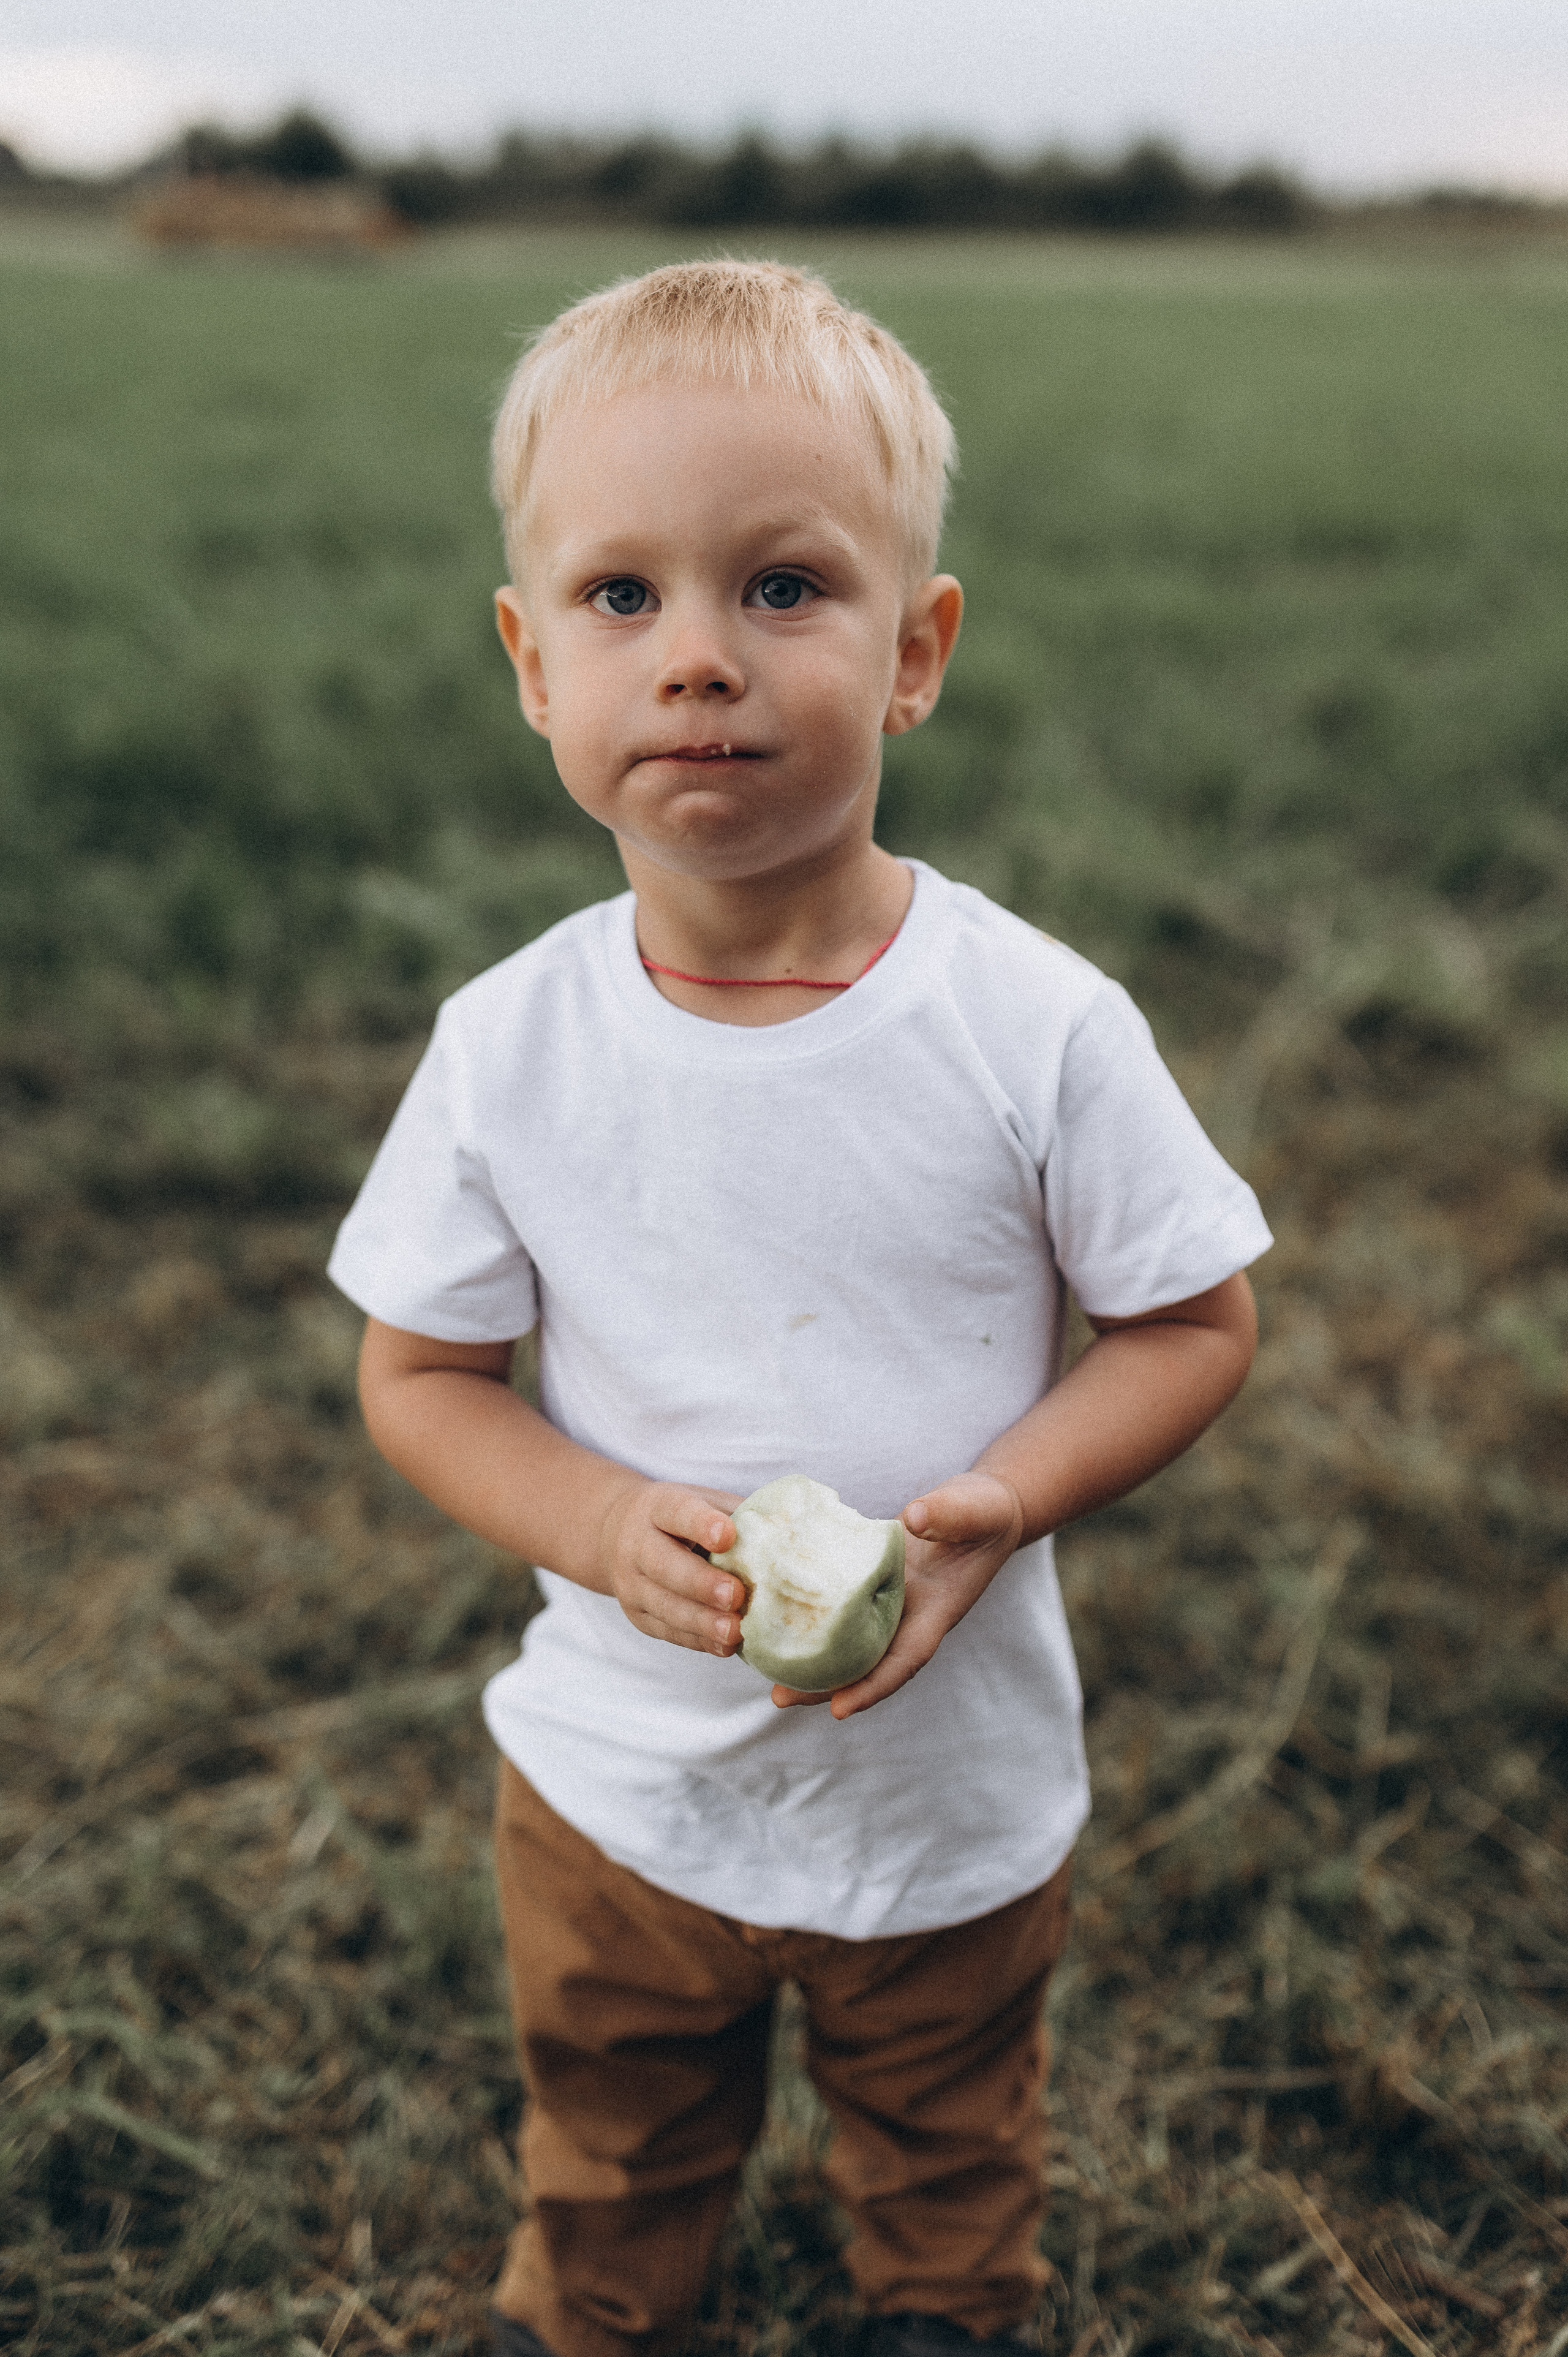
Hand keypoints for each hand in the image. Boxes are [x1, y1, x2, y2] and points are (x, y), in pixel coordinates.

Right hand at [601, 1482, 745, 1656]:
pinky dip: (699, 1641)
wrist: (618, 1532)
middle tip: (736, 1595)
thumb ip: (738, 1516)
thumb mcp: (704, 1502)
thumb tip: (790, 1535)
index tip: (727, 1536)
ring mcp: (632, 1584)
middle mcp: (636, 1545)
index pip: (677, 1512)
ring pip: (665, 1606)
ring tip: (734, 1631)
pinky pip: (669, 1632)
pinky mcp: (638, 1616)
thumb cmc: (681, 1518)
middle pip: (665, 1566)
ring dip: (702, 1622)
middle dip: (701, 1583)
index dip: (701, 1524)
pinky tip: (725, 1645)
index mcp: (658, 1506)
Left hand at [771, 1470, 1024, 1719]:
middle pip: (867, 1662)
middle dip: (827, 1685)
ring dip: (812, 1658)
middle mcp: (909, 1615)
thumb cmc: (985, 1513)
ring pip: (848, 1639)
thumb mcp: (975, 1510)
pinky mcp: (870, 1579)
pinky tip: (775, 1617)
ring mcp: (889, 1600)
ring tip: (767, 1673)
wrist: (984, 1508)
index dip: (874, 1686)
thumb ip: (949, 1514)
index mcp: (937, 1611)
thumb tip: (914, 1518)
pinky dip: (811, 1615)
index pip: (906, 1658)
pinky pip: (840, 1605)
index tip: (839, 1710)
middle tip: (780, 1697)